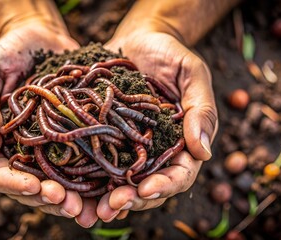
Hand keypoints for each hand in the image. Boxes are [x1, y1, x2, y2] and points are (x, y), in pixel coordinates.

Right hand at [0, 21, 95, 221]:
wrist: (41, 38)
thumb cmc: (7, 52)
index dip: (14, 185)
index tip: (35, 188)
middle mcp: (19, 150)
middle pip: (29, 186)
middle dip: (49, 199)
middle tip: (70, 206)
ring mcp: (46, 146)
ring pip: (57, 182)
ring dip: (72, 199)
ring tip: (89, 210)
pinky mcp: (71, 138)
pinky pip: (80, 162)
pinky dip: (92, 179)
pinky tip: (108, 189)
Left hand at [97, 30, 217, 220]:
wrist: (139, 40)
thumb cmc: (170, 54)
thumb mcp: (192, 74)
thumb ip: (201, 110)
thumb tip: (203, 153)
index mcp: (181, 142)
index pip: (179, 173)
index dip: (165, 185)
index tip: (147, 189)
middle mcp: (155, 151)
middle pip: (148, 185)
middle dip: (133, 198)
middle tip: (113, 205)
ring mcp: (129, 147)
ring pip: (121, 182)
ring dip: (109, 198)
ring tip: (94, 208)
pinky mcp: (106, 138)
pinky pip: (98, 162)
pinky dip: (90, 178)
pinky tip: (77, 188)